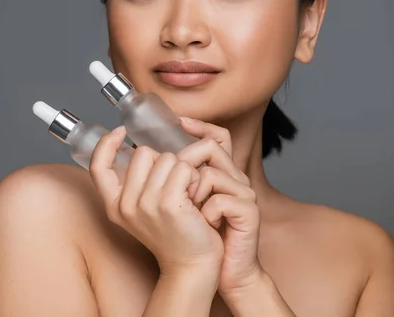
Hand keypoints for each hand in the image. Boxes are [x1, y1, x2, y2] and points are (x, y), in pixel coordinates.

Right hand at [89, 126, 223, 273]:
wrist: (192, 266)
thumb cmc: (173, 235)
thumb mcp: (142, 211)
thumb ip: (135, 184)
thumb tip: (141, 148)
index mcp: (114, 206)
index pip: (98, 166)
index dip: (106, 145)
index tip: (120, 131)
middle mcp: (125, 205)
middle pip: (143, 152)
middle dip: (163, 160)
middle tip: (175, 185)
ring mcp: (145, 204)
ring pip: (167, 158)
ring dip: (183, 169)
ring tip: (187, 194)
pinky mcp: (168, 204)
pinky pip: (184, 168)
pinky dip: (195, 177)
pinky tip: (196, 197)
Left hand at [177, 117, 263, 296]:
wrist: (212, 272)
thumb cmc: (191, 237)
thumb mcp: (173, 202)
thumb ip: (166, 178)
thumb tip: (144, 153)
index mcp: (219, 173)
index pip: (217, 137)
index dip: (202, 126)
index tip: (180, 120)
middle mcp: (235, 178)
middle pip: (208, 150)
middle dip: (182, 174)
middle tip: (181, 200)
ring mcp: (244, 193)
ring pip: (208, 174)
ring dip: (191, 197)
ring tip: (192, 214)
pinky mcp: (250, 211)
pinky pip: (218, 200)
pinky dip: (206, 215)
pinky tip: (206, 225)